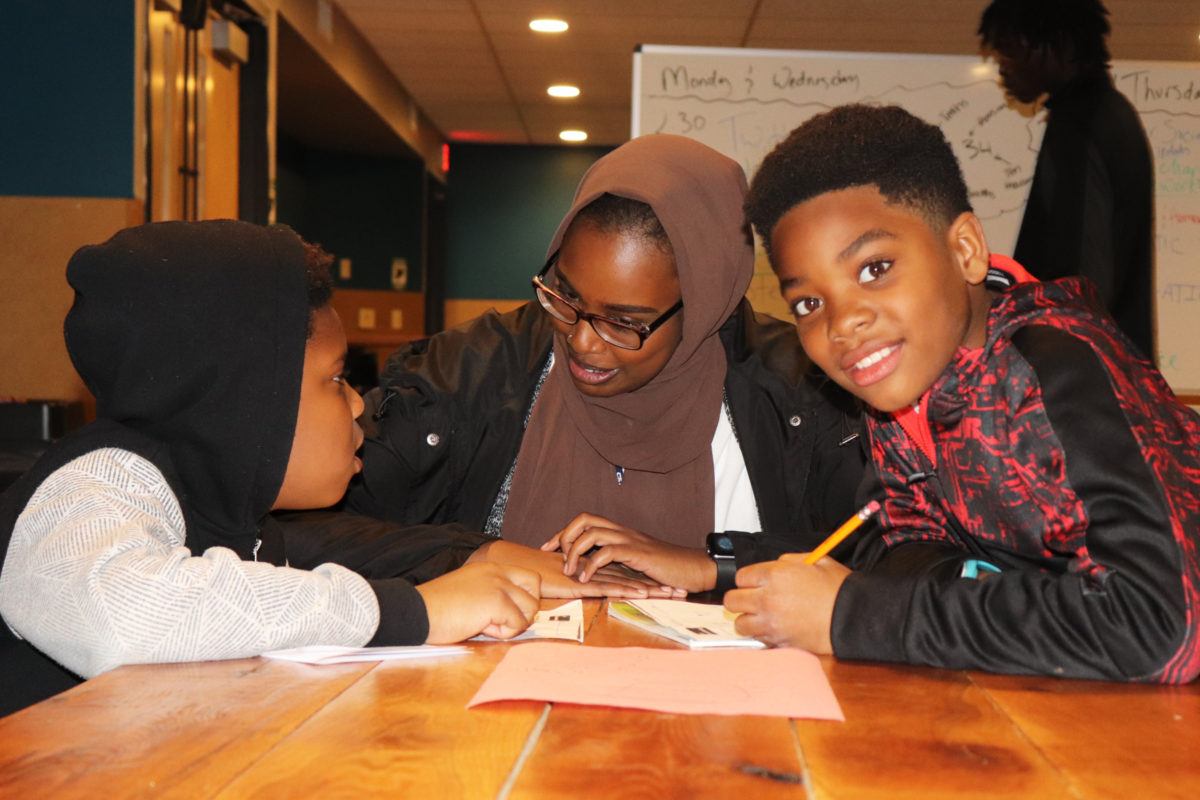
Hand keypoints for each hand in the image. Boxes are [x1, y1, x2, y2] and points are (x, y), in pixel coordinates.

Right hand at [416, 562, 540, 643]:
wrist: (416, 612)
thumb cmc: (437, 608)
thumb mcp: (469, 590)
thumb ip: (491, 594)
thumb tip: (513, 613)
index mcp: (490, 567)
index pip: (527, 576)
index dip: (525, 596)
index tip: (510, 611)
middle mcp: (497, 571)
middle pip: (536, 586)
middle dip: (526, 607)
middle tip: (504, 620)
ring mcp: (498, 585)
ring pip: (530, 608)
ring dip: (514, 623)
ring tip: (488, 625)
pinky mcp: (496, 602)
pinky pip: (517, 623)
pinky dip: (503, 633)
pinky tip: (481, 628)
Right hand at [470, 539, 678, 598]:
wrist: (515, 567)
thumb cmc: (533, 578)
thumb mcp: (560, 586)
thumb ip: (571, 589)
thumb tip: (580, 599)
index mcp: (595, 573)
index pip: (626, 576)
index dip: (648, 581)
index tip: (669, 587)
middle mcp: (597, 573)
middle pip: (634, 578)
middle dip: (659, 584)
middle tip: (684, 589)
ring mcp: (591, 577)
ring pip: (628, 582)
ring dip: (652, 588)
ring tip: (675, 593)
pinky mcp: (583, 583)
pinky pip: (609, 587)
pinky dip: (628, 590)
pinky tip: (645, 594)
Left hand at [542, 513, 708, 594]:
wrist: (693, 569)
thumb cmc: (665, 570)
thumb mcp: (634, 563)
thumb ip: (614, 561)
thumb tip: (589, 567)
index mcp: (619, 532)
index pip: (585, 521)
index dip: (563, 532)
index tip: (547, 548)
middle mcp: (622, 531)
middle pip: (584, 519)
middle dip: (565, 535)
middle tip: (557, 557)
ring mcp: (630, 540)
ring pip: (592, 533)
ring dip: (575, 552)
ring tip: (570, 571)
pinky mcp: (638, 553)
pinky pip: (607, 552)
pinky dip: (591, 564)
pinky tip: (586, 579)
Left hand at [723, 553, 849, 652]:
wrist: (853, 617)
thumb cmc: (838, 589)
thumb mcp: (816, 561)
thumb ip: (789, 561)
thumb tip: (776, 566)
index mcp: (775, 575)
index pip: (741, 577)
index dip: (749, 580)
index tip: (756, 583)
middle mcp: (767, 599)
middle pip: (732, 600)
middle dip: (741, 599)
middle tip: (753, 601)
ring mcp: (771, 623)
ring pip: (739, 624)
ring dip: (748, 620)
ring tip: (762, 618)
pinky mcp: (779, 641)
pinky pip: (757, 639)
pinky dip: (762, 636)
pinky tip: (774, 630)